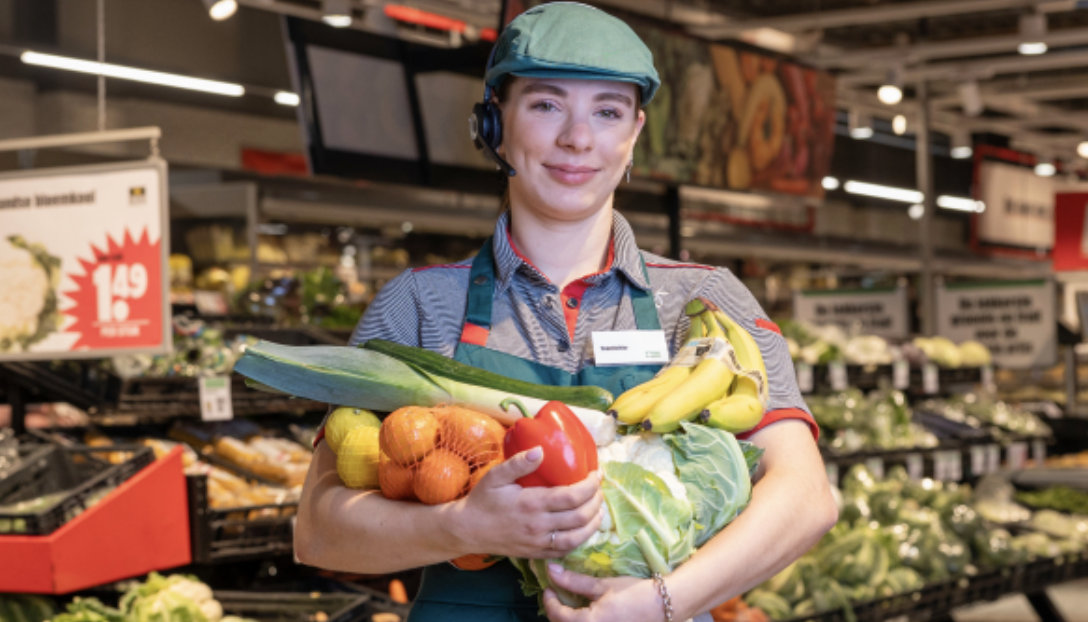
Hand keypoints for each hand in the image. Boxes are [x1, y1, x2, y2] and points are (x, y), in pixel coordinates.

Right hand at [452, 447, 602, 558]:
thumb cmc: (482, 500)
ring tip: (599, 509)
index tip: (596, 473)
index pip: (573, 495)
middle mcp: (539, 525)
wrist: (467, 530)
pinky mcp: (536, 553)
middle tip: (599, 488)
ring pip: (578, 537)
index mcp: (532, 503)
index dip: (590, 485)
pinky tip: (584, 528)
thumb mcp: (496, 476)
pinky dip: (580, 540)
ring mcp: (539, 542)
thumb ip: (518, 463)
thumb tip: (540, 450)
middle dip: (596, 501)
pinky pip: (565, 550)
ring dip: (593, 523)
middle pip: (580, 516)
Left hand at [543, 564, 664, 621]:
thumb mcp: (602, 585)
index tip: (548, 588)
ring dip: (567, 619)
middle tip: (557, 595)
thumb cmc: (634, 593)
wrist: (663, 606)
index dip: (549, 601)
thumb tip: (551, 570)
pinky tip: (584, 613)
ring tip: (569, 604)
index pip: (558, 615)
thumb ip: (574, 581)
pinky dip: (580, 621)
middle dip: (556, 612)